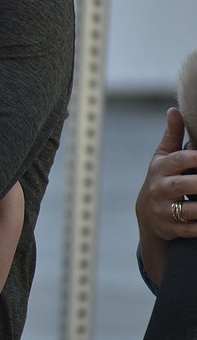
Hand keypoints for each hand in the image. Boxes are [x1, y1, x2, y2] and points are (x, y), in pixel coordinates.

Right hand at [135, 108, 196, 283]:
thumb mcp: (162, 158)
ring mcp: (163, 211)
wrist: (147, 215)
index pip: (177, 161)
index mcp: (160, 170)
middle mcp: (159, 190)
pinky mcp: (170, 228)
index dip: (194, 158)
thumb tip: (173, 110)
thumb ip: (172, 136)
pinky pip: (190, 229)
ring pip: (187, 210)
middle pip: (182, 186)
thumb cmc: (162, 179)